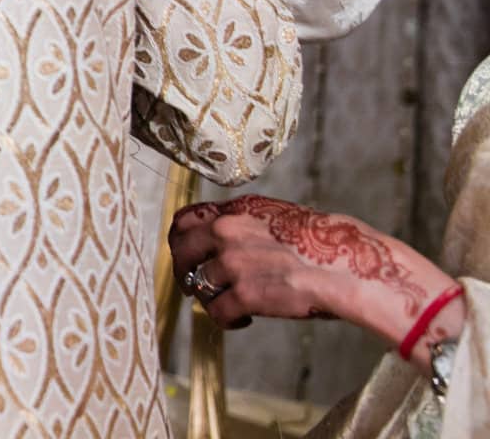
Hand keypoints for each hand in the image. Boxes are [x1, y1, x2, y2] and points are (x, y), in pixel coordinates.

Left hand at [168, 195, 458, 364]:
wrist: (350, 267)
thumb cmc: (325, 244)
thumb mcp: (279, 216)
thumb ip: (247, 223)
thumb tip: (227, 235)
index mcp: (236, 211)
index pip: (185, 220)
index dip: (179, 240)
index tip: (185, 255)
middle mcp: (227, 232)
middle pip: (180, 252)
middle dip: (184, 271)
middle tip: (196, 287)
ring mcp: (233, 263)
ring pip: (198, 286)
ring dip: (211, 300)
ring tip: (233, 307)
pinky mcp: (244, 295)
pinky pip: (217, 313)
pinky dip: (227, 320)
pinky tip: (243, 320)